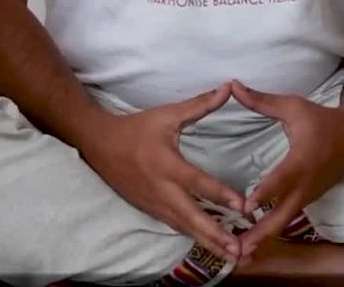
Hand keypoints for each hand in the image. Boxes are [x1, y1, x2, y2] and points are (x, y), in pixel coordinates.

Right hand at [80, 83, 245, 262]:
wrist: (100, 146)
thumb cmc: (137, 128)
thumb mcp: (168, 114)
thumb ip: (200, 105)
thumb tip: (228, 87)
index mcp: (167, 165)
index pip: (198, 183)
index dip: (221, 195)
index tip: (243, 207)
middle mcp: (162, 190)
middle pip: (193, 218)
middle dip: (217, 236)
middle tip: (239, 250)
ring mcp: (155, 205)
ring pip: (185, 228)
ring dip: (209, 242)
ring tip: (233, 256)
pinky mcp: (151, 211)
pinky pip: (177, 227)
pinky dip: (194, 237)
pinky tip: (211, 245)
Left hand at [230, 79, 343, 261]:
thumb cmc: (320, 119)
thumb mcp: (292, 106)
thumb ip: (262, 101)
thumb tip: (234, 85)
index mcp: (301, 160)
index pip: (280, 180)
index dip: (264, 193)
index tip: (245, 207)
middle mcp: (305, 184)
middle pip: (281, 214)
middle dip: (260, 233)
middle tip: (238, 250)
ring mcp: (308, 196)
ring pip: (284, 221)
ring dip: (264, 237)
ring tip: (240, 255)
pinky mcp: (307, 200)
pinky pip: (288, 218)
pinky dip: (272, 232)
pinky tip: (253, 242)